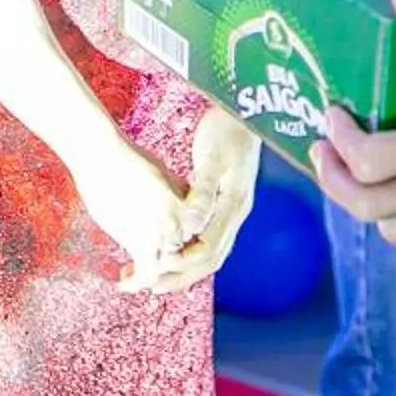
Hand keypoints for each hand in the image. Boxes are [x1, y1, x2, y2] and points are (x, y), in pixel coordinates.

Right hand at [68, 137, 202, 292]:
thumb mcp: (161, 174)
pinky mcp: (143, 241)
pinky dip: (136, 282)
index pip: (193, 239)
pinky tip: (122, 282)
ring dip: (152, 277)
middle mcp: (183, 222)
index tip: (165, 257)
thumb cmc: (126, 159)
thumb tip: (179, 202)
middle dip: (167, 268)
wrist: (103, 156)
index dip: (180, 251)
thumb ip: (175, 192)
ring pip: (167, 268)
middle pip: (183, 257)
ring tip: (132, 279)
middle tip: (148, 273)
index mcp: (191, 205)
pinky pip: (147, 272)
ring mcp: (165, 232)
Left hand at [162, 109, 260, 291]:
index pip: (209, 251)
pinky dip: (188, 247)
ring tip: (155, 274)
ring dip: (184, 266)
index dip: (182, 267)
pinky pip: (207, 235)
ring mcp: (232, 209)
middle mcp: (235, 213)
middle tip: (149, 286)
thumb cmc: (227, 128)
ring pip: (209, 250)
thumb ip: (202, 194)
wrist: (245, 109)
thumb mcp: (212, 158)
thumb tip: (188, 227)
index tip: (155, 275)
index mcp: (234, 206)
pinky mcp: (225, 201)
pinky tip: (171, 246)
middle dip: (181, 276)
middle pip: (210, 258)